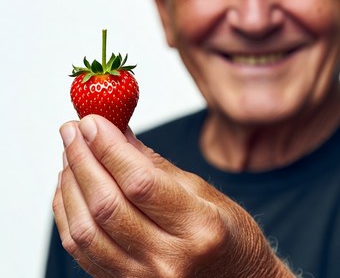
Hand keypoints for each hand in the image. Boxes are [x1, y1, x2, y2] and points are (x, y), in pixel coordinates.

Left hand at [53, 115, 292, 276]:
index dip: (109, 147)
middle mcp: (169, 260)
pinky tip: (70, 186)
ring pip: (85, 230)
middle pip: (107, 205)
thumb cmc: (228, 236)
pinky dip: (68, 213)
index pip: (140, 182)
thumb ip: (154, 165)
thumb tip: (117, 133)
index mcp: (199, 227)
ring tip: (70, 153)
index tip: (92, 121)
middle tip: (73, 129)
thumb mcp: (203, 192)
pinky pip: (82, 250)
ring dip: (70, 184)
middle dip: (83, 159)